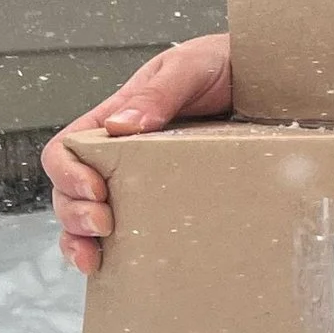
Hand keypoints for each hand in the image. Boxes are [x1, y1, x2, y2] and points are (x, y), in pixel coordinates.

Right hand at [42, 32, 233, 273]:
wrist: (267, 80)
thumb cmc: (221, 65)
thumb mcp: (187, 68)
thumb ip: (156, 95)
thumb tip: (121, 126)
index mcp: (112, 121)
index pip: (66, 150)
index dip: (68, 174)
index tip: (95, 190)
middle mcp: (119, 156)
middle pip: (69, 192)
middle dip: (74, 214)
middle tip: (103, 225)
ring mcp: (141, 183)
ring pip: (90, 218)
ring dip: (81, 241)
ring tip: (95, 259)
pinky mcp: (169, 203)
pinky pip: (132, 232)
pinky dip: (115, 253)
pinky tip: (114, 267)